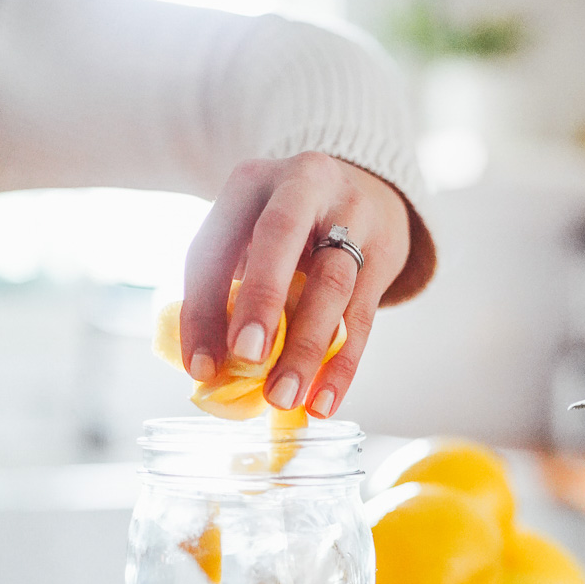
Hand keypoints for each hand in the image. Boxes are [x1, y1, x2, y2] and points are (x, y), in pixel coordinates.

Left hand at [180, 151, 409, 416]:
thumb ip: (225, 291)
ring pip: (330, 285)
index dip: (203, 309)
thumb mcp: (247, 238)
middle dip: (261, 302)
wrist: (364, 192)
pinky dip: (341, 366)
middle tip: (248, 358)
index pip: (216, 245)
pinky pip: (363, 318)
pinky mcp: (383, 254)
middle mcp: (303, 185)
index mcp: (250, 182)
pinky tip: (323, 402)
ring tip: (284, 398)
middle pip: (279, 240)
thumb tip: (210, 371)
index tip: (201, 368)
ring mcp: (352, 216)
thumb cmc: (286, 232)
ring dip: (304, 348)